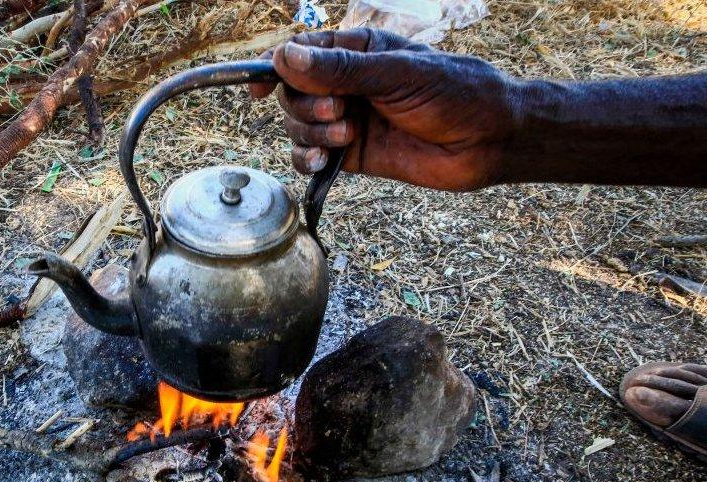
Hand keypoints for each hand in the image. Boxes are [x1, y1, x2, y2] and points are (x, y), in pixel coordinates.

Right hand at [249, 29, 523, 191]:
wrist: (489, 140)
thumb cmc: (454, 92)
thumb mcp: (396, 74)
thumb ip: (340, 71)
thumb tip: (285, 59)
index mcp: (356, 53)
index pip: (299, 54)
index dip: (273, 68)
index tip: (258, 86)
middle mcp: (346, 85)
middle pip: (291, 92)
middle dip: (303, 105)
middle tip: (337, 113)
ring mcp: (347, 120)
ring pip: (297, 126)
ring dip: (309, 134)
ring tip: (346, 137)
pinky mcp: (352, 156)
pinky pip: (311, 157)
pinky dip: (307, 160)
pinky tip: (323, 162)